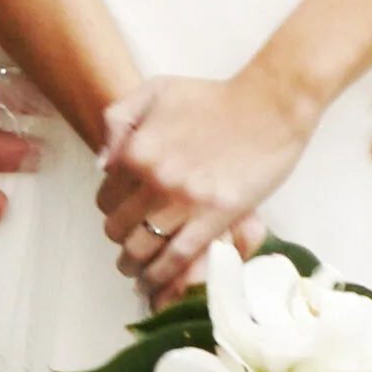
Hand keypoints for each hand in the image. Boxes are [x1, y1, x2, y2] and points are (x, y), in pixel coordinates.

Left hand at [95, 70, 313, 301]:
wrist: (268, 107)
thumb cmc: (213, 97)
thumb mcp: (156, 90)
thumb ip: (118, 119)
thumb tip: (103, 164)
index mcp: (135, 151)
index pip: (105, 198)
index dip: (111, 210)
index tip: (122, 215)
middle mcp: (153, 180)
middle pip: (118, 228)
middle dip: (121, 239)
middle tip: (130, 242)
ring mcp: (183, 202)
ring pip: (141, 249)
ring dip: (134, 265)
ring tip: (137, 271)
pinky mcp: (213, 219)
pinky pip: (176, 258)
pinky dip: (161, 275)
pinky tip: (155, 281)